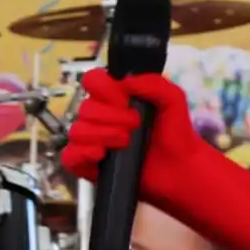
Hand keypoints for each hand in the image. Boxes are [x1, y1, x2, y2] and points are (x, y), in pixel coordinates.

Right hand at [59, 70, 205, 203]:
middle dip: (111, 116)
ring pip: (77, 131)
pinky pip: (70, 156)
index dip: (105, 88)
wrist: (179, 168)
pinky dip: (83, 153)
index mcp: (115, 98)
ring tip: (125, 142)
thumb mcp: (173, 100)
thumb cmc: (175, 133)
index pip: (92, 81)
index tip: (124, 99)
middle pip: (85, 108)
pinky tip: (102, 154)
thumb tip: (125, 81)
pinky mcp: (88, 165)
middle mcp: (100, 117)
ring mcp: (92, 141)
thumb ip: (154, 83)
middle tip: (135, 125)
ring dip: (102, 134)